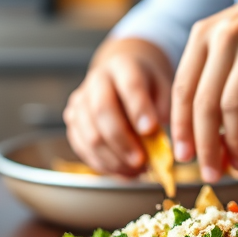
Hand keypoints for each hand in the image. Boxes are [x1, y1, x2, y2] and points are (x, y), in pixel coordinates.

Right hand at [64, 38, 172, 175]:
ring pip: (90, 134)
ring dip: (113, 158)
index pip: (130, 85)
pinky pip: (82, 147)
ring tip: (137, 171)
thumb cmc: (148, 85)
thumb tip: (165, 145)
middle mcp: (97, 80)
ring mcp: (80, 101)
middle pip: (102, 110)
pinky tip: (123, 170)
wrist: (122, 76)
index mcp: (123, 65)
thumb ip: (165, 111)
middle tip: (142, 161)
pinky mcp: (72, 121)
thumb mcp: (164, 87)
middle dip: (123, 141)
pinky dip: (103, 164)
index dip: (139, 109)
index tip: (151, 130)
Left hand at [171, 0, 237, 181]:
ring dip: (233, 144)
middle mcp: (224, 36)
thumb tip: (212, 132)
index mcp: (205, 33)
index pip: (182, 89)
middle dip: (204, 145)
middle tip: (211, 173)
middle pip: (203, 103)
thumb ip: (222, 74)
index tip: (183, 155)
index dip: (181, 128)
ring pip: (230, 107)